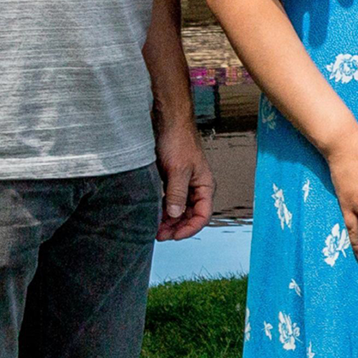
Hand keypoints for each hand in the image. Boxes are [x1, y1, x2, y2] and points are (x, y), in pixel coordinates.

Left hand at [154, 114, 213, 239]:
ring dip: (167, 221)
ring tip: (153, 227)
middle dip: (176, 227)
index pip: (202, 215)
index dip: (189, 229)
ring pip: (178, 210)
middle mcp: (196, 187)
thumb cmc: (178, 140)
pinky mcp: (170, 180)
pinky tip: (152, 214)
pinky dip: (162, 210)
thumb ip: (177, 194)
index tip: (173, 236)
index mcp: (205, 185)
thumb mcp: (178, 169)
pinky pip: (169, 201)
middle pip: (189, 216)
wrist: (167, 121)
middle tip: (159, 235)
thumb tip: (175, 215)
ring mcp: (183, 184)